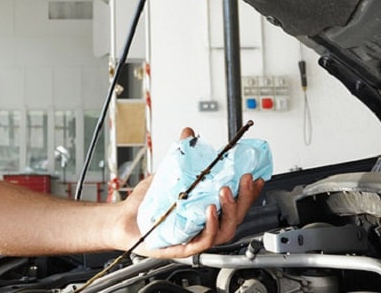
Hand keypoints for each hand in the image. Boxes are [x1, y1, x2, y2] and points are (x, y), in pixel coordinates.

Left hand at [122, 127, 265, 257]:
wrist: (124, 220)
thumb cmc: (148, 203)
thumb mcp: (169, 173)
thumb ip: (182, 155)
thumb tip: (189, 133)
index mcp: (209, 209)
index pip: (237, 202)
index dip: (250, 192)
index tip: (257, 176)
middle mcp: (206, 225)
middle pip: (237, 216)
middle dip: (246, 197)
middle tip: (245, 178)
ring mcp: (196, 237)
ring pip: (226, 230)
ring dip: (231, 210)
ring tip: (226, 191)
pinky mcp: (183, 247)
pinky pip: (204, 241)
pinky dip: (211, 226)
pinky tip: (211, 211)